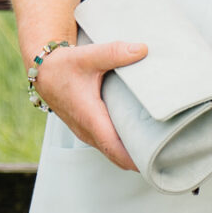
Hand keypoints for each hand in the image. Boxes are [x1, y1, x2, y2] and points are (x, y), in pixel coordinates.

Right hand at [33, 40, 146, 170]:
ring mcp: (86, 132)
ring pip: (112, 151)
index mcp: (89, 117)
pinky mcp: (87, 129)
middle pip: (117, 155)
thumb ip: (115, 52)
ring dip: (131, 152)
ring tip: (158, 149)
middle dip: (139, 158)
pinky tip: (139, 138)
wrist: (44, 70)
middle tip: (167, 156)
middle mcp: (87, 130)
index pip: (114, 148)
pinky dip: (122, 146)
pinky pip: (107, 144)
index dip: (134, 159)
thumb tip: (142, 49)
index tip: (155, 163)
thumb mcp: (88, 56)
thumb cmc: (63, 65)